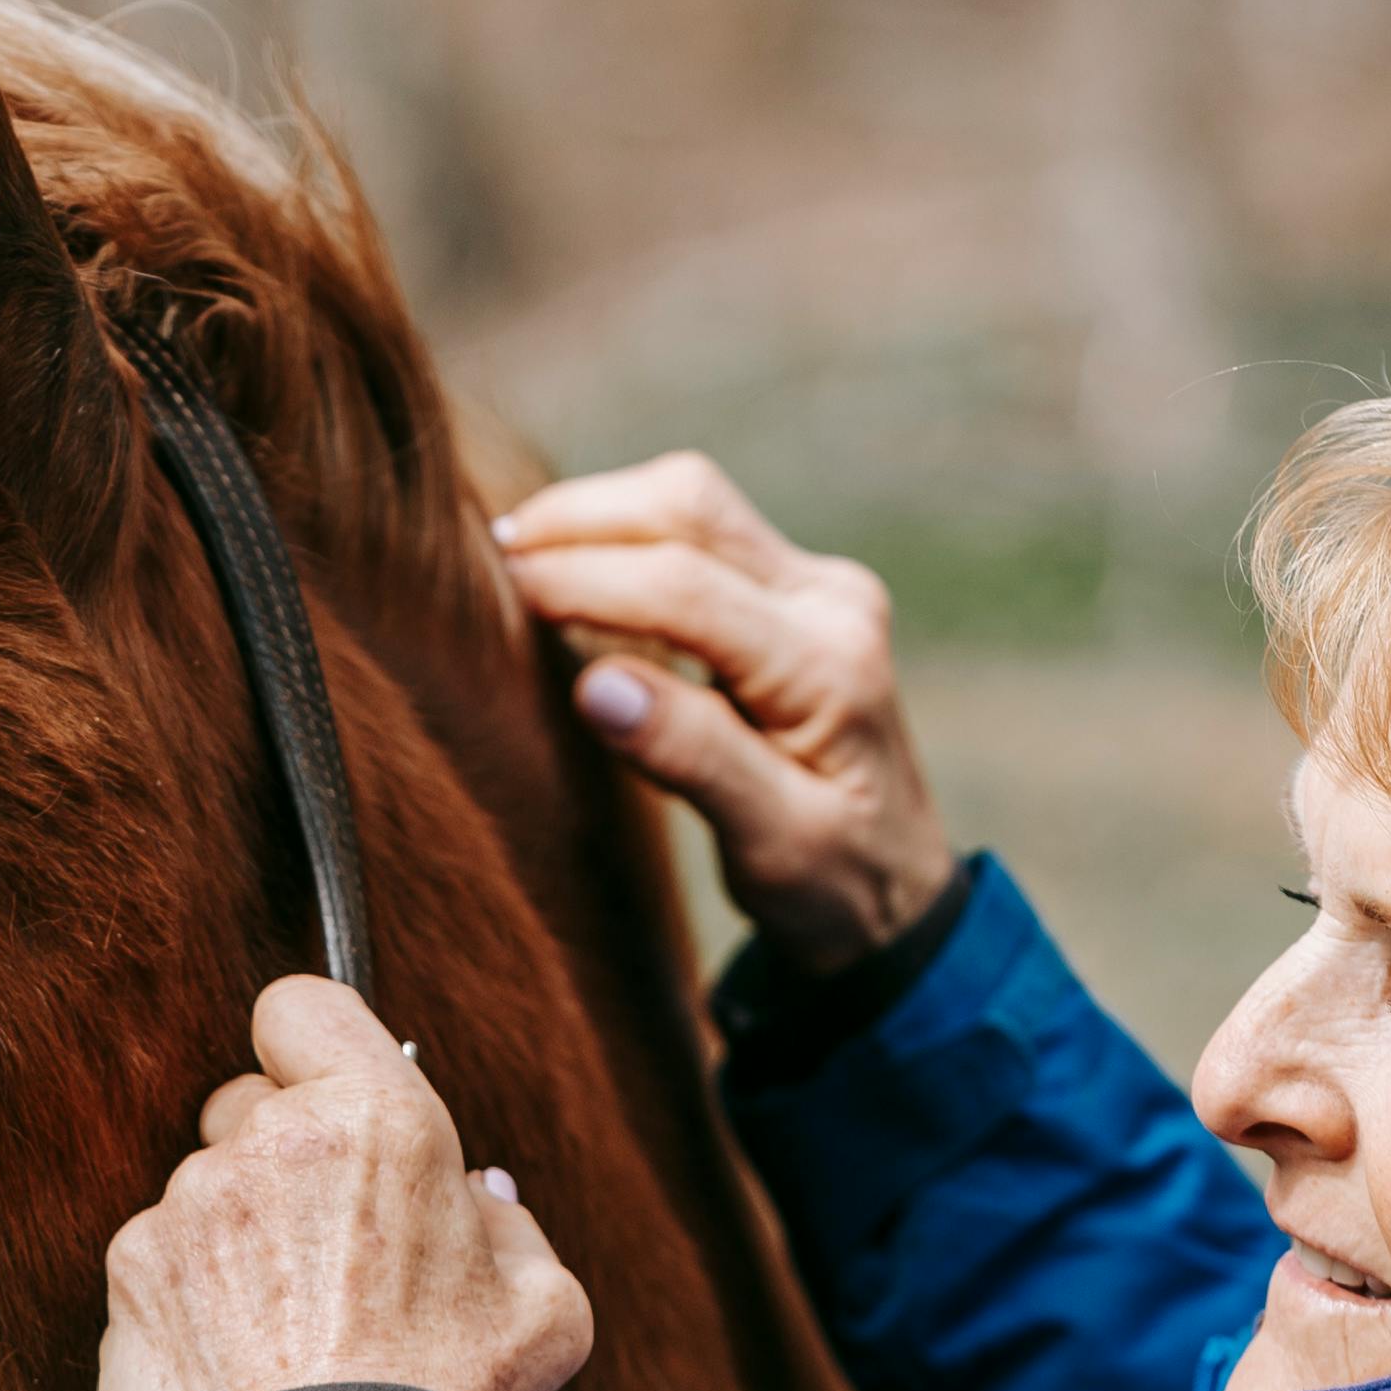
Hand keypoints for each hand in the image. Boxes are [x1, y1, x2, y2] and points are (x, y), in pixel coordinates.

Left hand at [99, 979, 593, 1390]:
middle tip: (331, 1244)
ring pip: (204, 1194)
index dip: (314, 1044)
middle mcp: (264, 1145)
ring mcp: (183, 1210)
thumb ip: (513, 1231)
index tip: (330, 1092)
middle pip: (247, 1105)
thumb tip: (479, 1201)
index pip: (304, 1005)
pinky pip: (159, 1266)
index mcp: (374, 1120)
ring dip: (238, 1239)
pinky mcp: (130, 1279)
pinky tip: (242, 1364)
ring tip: (290, 1330)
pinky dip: (190, 1303)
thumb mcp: (544, 1310)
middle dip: (282, 1156)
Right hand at [491, 450, 954, 965]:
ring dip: (600, 515)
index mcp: (829, 665)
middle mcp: (831, 601)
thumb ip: (693, 758)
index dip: (583, 578)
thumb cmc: (832, 883)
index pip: (687, 589)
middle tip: (493, 557)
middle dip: (582, 518)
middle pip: (689, 506)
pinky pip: (698, 531)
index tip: (498, 590)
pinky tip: (570, 569)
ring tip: (519, 556)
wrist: (896, 887)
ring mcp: (815, 586)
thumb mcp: (770, 846)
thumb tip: (596, 685)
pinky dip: (624, 536)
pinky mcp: (793, 588)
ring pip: (691, 503)